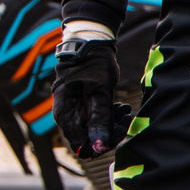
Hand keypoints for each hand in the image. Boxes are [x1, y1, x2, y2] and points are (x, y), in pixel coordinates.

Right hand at [52, 36, 123, 160]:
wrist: (89, 43)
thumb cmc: (92, 63)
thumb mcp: (99, 90)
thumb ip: (100, 119)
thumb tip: (100, 146)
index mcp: (65, 114)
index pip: (81, 145)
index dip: (101, 143)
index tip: (118, 129)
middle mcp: (67, 117)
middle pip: (89, 140)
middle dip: (110, 131)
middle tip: (125, 116)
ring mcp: (75, 113)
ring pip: (95, 132)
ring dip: (112, 124)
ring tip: (124, 109)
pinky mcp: (83, 109)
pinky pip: (97, 122)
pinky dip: (110, 117)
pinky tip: (120, 107)